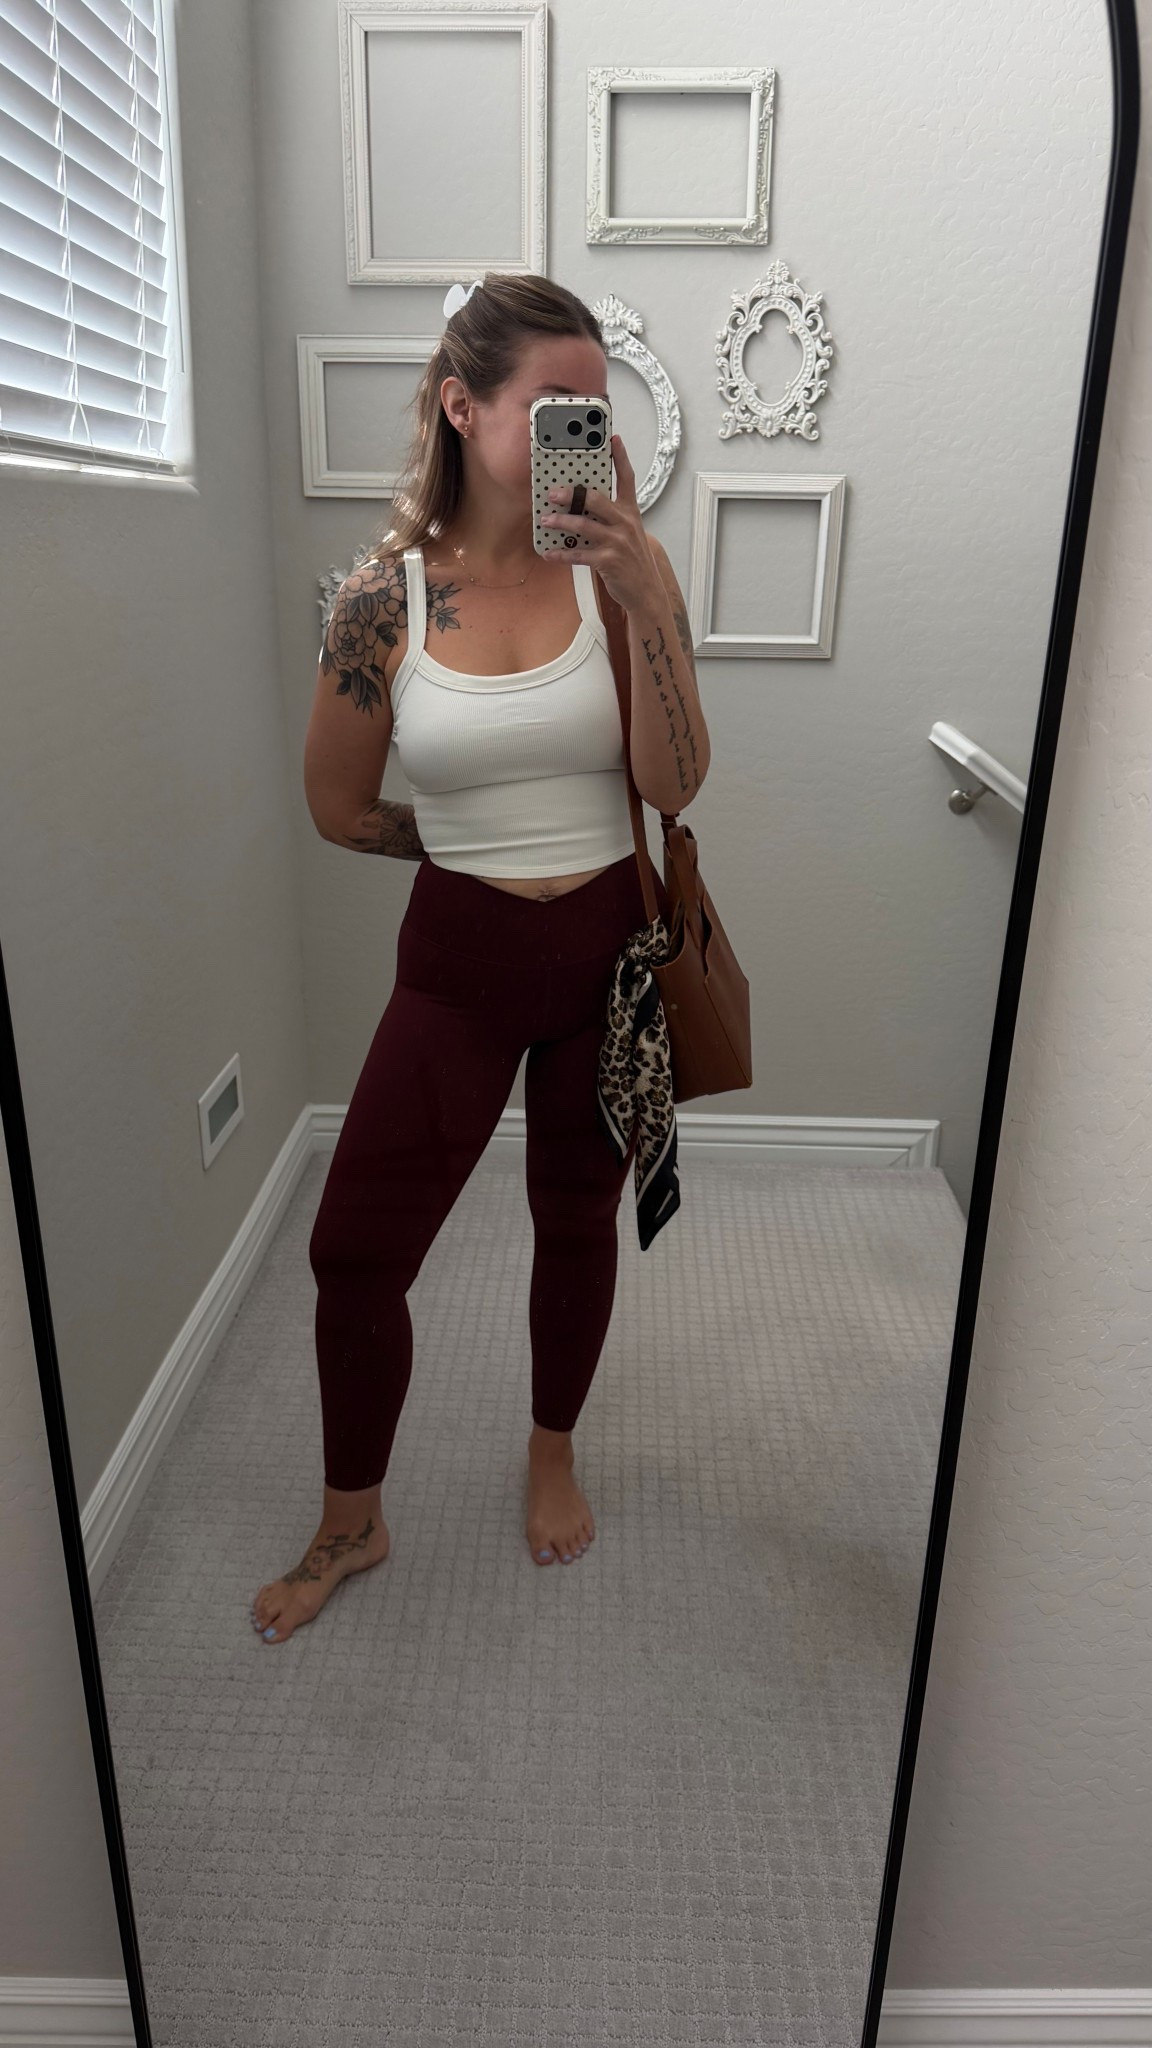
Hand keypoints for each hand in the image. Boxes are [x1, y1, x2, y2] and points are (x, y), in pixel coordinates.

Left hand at [539, 435, 662, 613]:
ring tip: (545, 520)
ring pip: (584, 525)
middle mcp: (625, 523)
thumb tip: (582, 507)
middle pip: (596, 499)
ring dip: (561, 522)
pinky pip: (579, 555)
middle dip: (572, 494)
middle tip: (553, 493)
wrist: (646, 591)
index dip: (620, 457)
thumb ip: (611, 518)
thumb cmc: (633, 561)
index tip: (613, 438)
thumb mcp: (629, 533)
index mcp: (631, 512)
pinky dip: (562, 554)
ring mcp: (617, 542)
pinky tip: (549, 552)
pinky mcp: (608, 561)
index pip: (627, 478)